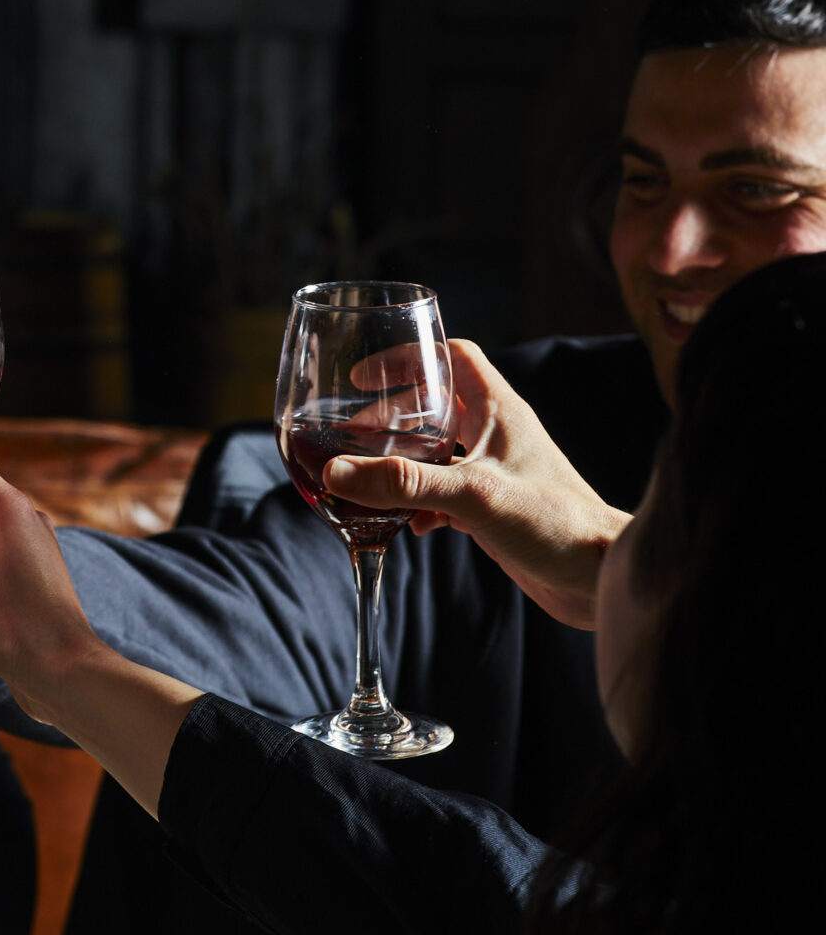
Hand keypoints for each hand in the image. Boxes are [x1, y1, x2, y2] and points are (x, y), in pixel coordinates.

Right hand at [322, 339, 627, 627]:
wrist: (599, 577)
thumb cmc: (555, 522)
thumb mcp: (472, 495)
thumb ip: (404, 483)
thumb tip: (336, 472)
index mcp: (497, 410)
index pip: (451, 357)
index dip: (407, 359)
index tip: (364, 377)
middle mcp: (494, 434)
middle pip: (432, 405)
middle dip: (388, 418)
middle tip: (352, 436)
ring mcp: (492, 470)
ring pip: (434, 451)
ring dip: (400, 463)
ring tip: (367, 478)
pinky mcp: (490, 506)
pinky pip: (441, 492)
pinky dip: (417, 503)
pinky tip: (406, 526)